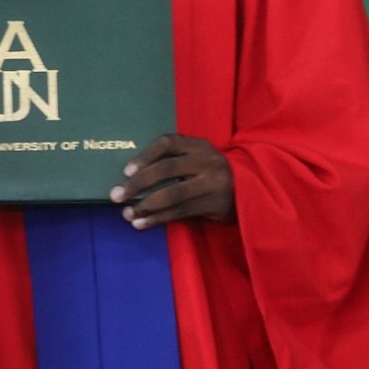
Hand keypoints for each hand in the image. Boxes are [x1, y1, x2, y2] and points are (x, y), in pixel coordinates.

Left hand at [108, 133, 234, 228]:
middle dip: (139, 183)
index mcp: (199, 145)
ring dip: (146, 206)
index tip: (126, 171)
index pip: (168, 143)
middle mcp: (206, 162)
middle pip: (167, 170)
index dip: (145, 156)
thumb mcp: (199, 157)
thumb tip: (133, 174)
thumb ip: (175, 158)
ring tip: (127, 214)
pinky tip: (141, 224)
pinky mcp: (213, 205)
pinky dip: (158, 219)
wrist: (251, 188)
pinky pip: (180, 213)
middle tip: (116, 194)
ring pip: (173, 195)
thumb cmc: (212, 171)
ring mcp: (211, 184)